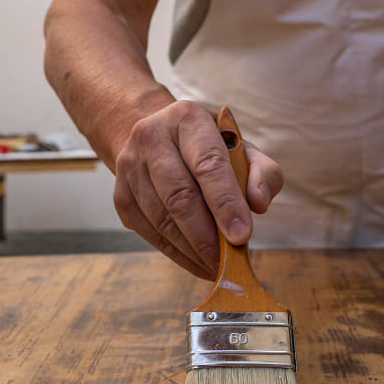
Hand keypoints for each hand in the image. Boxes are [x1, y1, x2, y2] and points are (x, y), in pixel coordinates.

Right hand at [112, 100, 283, 278]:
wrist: (159, 139)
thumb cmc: (208, 147)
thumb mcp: (242, 149)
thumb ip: (262, 172)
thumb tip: (258, 203)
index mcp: (187, 118)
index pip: (207, 164)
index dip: (225, 203)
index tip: (241, 236)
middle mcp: (151, 136)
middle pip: (179, 195)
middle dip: (206, 235)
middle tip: (228, 261)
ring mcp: (130, 165)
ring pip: (161, 218)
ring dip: (191, 249)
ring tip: (216, 265)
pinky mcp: (120, 194)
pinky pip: (148, 231)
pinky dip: (175, 253)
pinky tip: (197, 262)